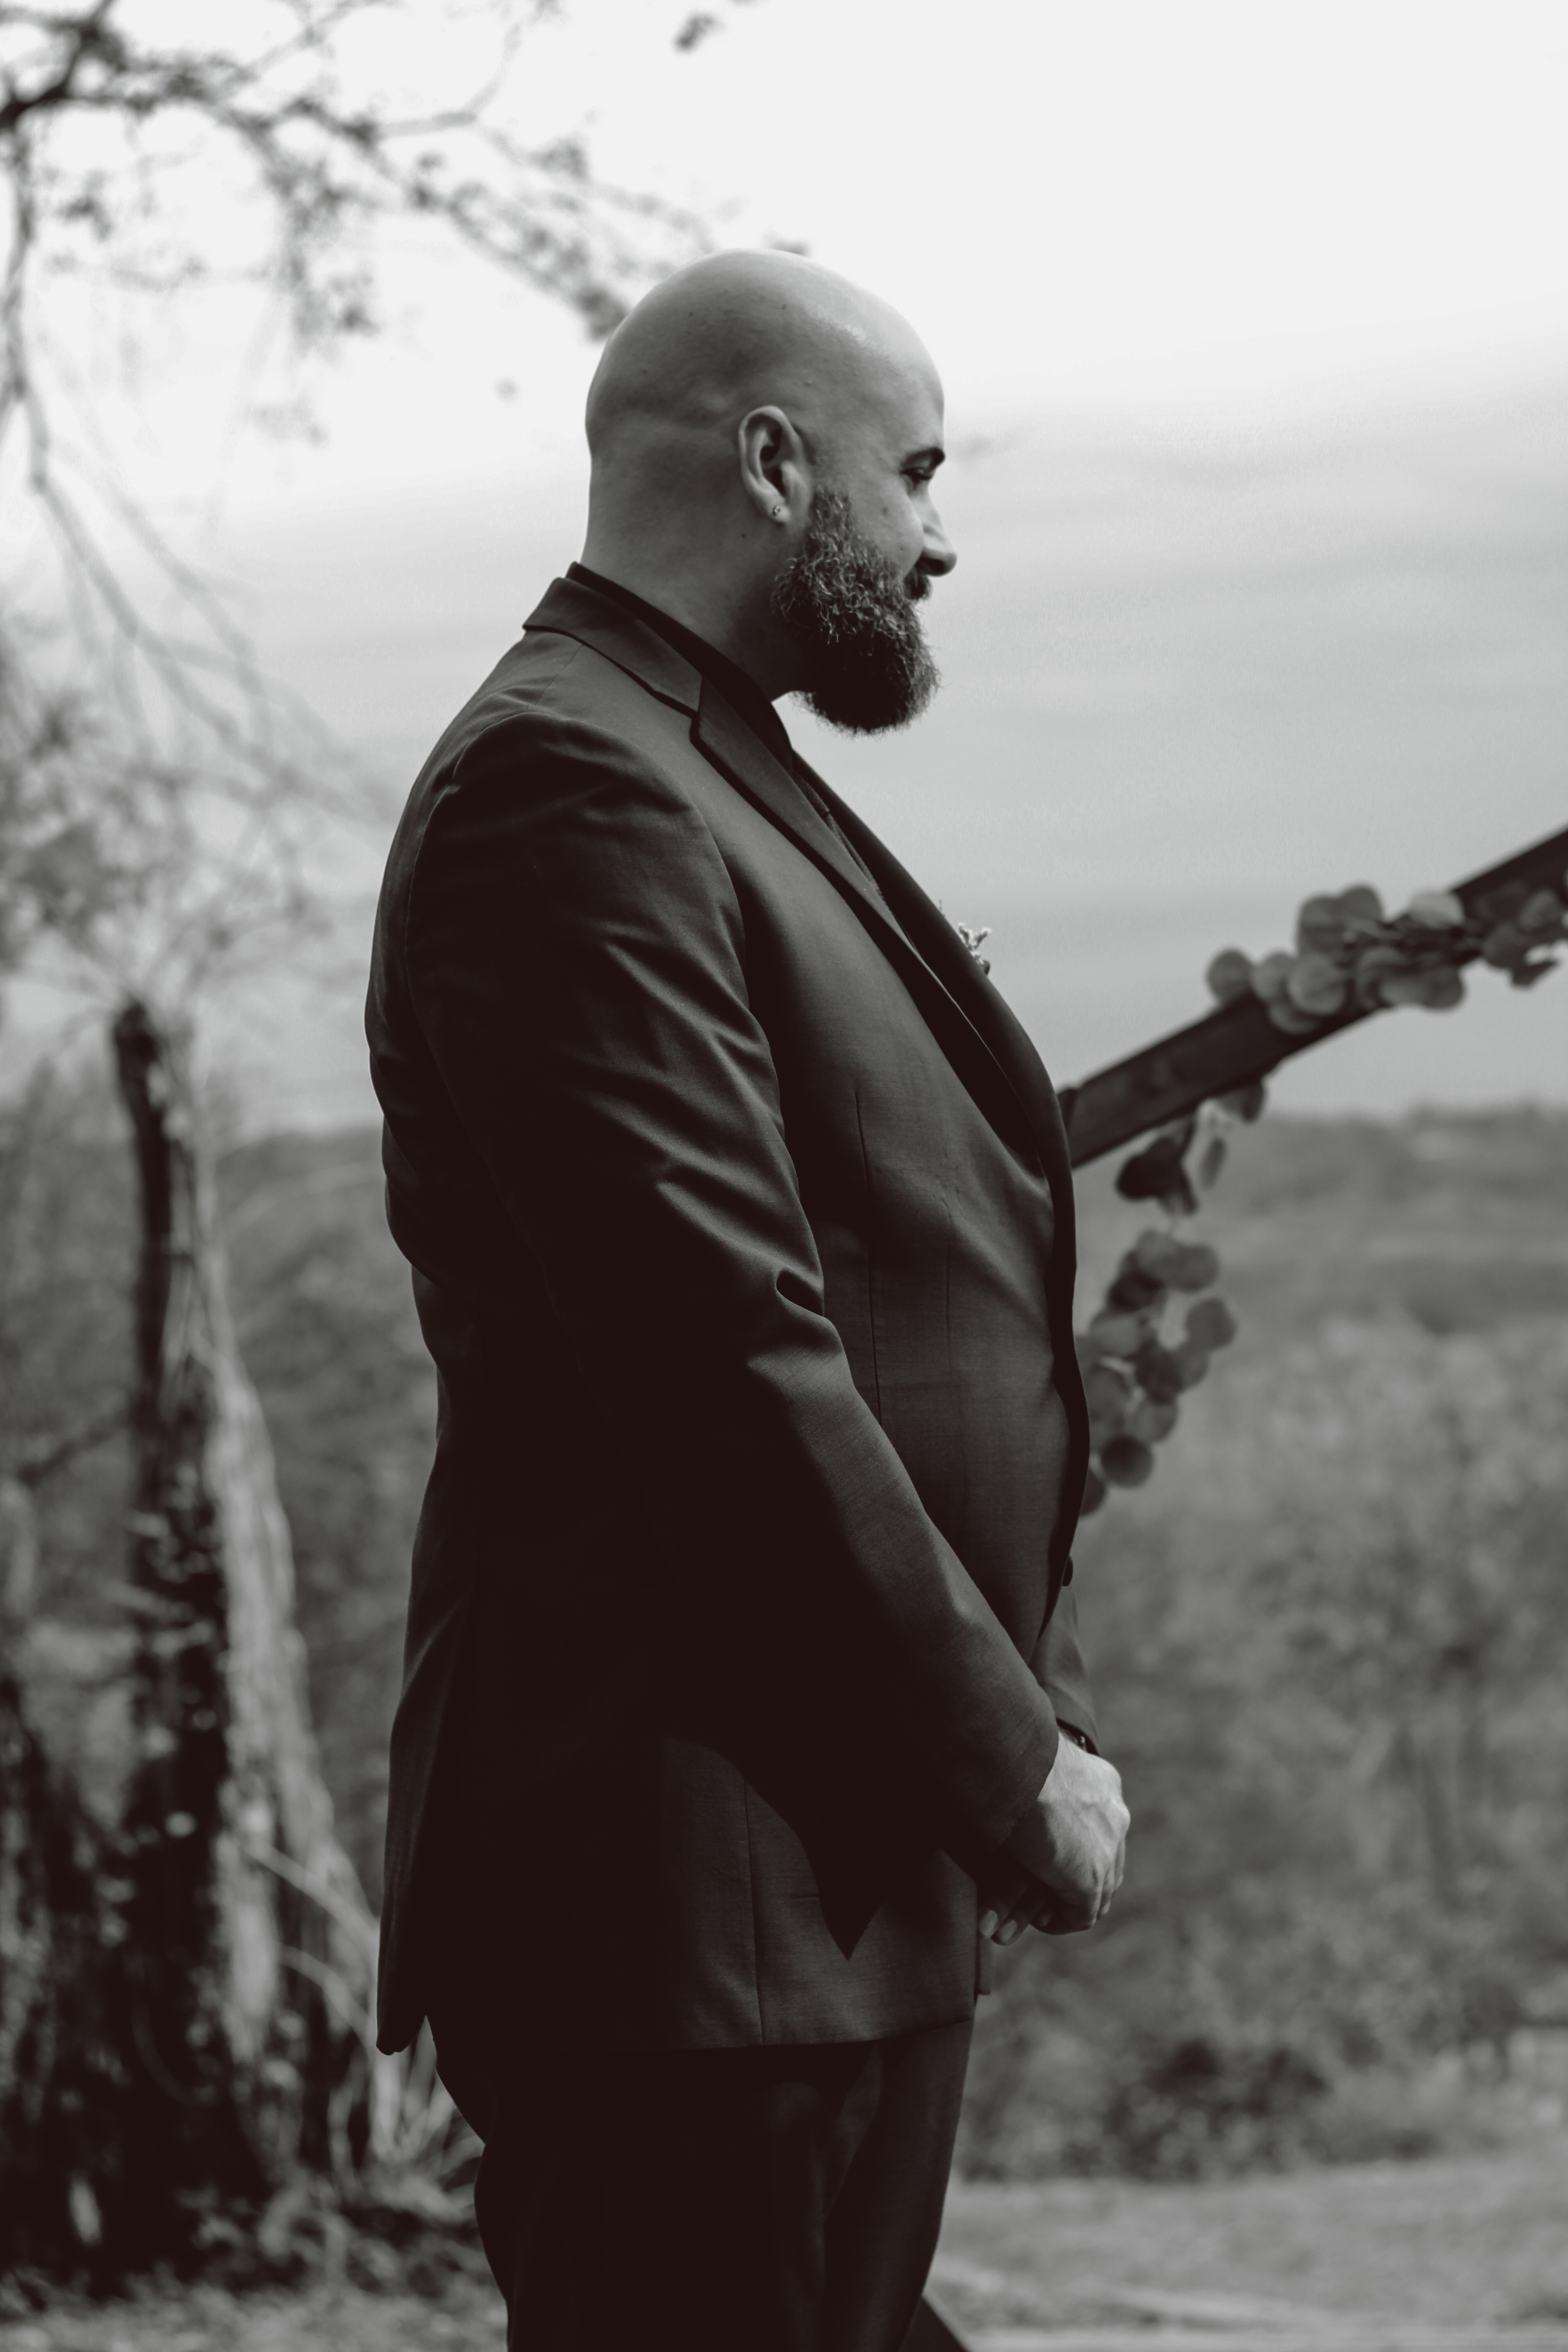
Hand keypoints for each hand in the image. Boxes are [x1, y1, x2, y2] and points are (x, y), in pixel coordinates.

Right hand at [987, 1737, 1128, 1938]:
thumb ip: (1044, 1786)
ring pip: (1097, 1889)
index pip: (1100, 1826)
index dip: (1078, 1848)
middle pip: (1106, 1860)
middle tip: (1051, 1893)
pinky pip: (1082, 1913)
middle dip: (1079, 1880)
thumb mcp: (1036, 1768)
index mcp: (1102, 1782)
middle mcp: (1114, 1813)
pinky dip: (1061, 1920)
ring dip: (1070, 1903)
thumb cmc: (1010, 1752)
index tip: (1052, 1859)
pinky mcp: (1089, 1878)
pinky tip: (1038, 1918)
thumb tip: (1028, 1790)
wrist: (1016, 1762)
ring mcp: (1107, 1848)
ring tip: (1043, 1911)